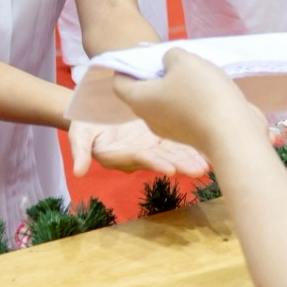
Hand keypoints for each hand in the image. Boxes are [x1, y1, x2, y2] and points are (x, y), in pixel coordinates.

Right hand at [66, 117, 211, 178]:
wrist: (95, 112)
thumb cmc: (85, 124)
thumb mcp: (79, 135)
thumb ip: (80, 151)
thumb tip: (78, 173)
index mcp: (122, 155)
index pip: (141, 158)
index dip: (155, 163)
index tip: (170, 169)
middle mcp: (140, 153)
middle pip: (162, 159)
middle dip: (181, 164)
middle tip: (199, 170)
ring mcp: (151, 144)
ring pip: (173, 152)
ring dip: (190, 157)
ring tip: (208, 164)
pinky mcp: (159, 134)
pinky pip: (177, 140)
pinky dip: (192, 144)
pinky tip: (208, 149)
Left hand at [111, 49, 269, 160]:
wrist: (233, 134)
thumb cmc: (201, 94)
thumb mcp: (184, 61)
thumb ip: (171, 56)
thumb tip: (170, 64)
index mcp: (140, 100)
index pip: (120, 82)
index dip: (128, 66)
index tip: (145, 55)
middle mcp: (150, 119)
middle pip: (145, 92)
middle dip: (157, 74)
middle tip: (175, 60)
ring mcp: (172, 130)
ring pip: (167, 102)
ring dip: (178, 87)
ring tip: (198, 73)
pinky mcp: (192, 135)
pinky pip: (185, 112)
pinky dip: (192, 101)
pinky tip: (211, 90)